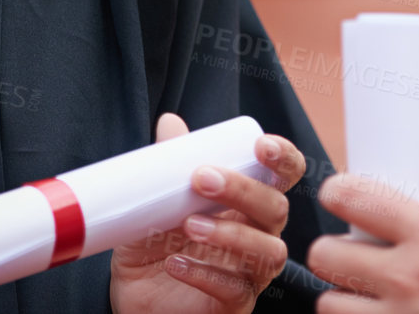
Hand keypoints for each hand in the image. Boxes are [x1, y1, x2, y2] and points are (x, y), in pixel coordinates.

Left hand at [110, 113, 306, 313]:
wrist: (134, 302)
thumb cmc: (154, 249)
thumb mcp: (156, 203)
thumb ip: (169, 165)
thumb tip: (170, 122)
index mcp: (248, 206)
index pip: (283, 179)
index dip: (284, 160)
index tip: (262, 145)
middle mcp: (259, 237)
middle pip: (276, 209)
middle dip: (243, 190)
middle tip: (202, 178)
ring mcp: (251, 274)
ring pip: (268, 252)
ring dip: (230, 234)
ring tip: (188, 226)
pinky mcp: (236, 306)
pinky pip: (236, 290)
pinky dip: (206, 274)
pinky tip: (176, 263)